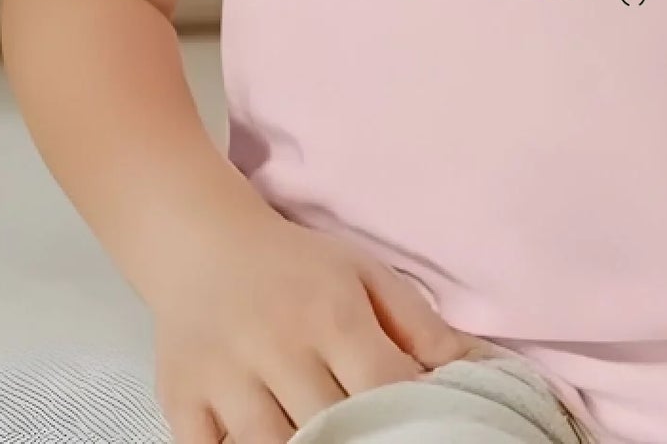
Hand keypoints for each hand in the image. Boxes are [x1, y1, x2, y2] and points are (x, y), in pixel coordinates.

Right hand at [147, 204, 479, 443]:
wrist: (202, 242)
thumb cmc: (296, 267)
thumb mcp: (365, 276)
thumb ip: (422, 327)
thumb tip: (485, 367)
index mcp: (333, 312)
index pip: (384, 387)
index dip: (410, 420)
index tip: (428, 431)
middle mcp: (279, 343)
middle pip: (329, 425)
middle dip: (358, 442)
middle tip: (375, 439)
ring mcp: (225, 376)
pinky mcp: (181, 399)